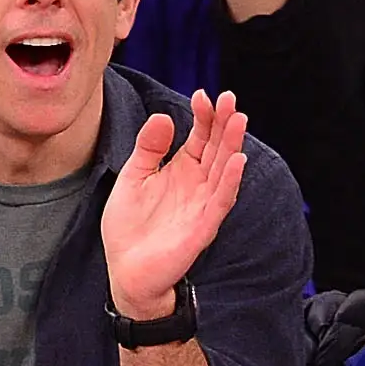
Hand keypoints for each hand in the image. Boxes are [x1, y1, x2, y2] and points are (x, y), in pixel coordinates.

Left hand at [101, 90, 249, 318]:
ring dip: (232, 145)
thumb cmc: (129, 226)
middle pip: (216, 148)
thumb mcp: (132, 178)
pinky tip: (236, 161)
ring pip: (223, 170)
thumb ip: (148, 148)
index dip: (204, 116)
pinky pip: (220, 202)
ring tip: (239, 119)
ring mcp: (203, 205)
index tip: (202, 95)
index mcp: (182, 170)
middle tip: (229, 98)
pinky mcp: (203, 228)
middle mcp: (198, 184)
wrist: (125, 270)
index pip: (200, 136)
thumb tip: (163, 116)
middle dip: (223, 123)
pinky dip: (229, 181)